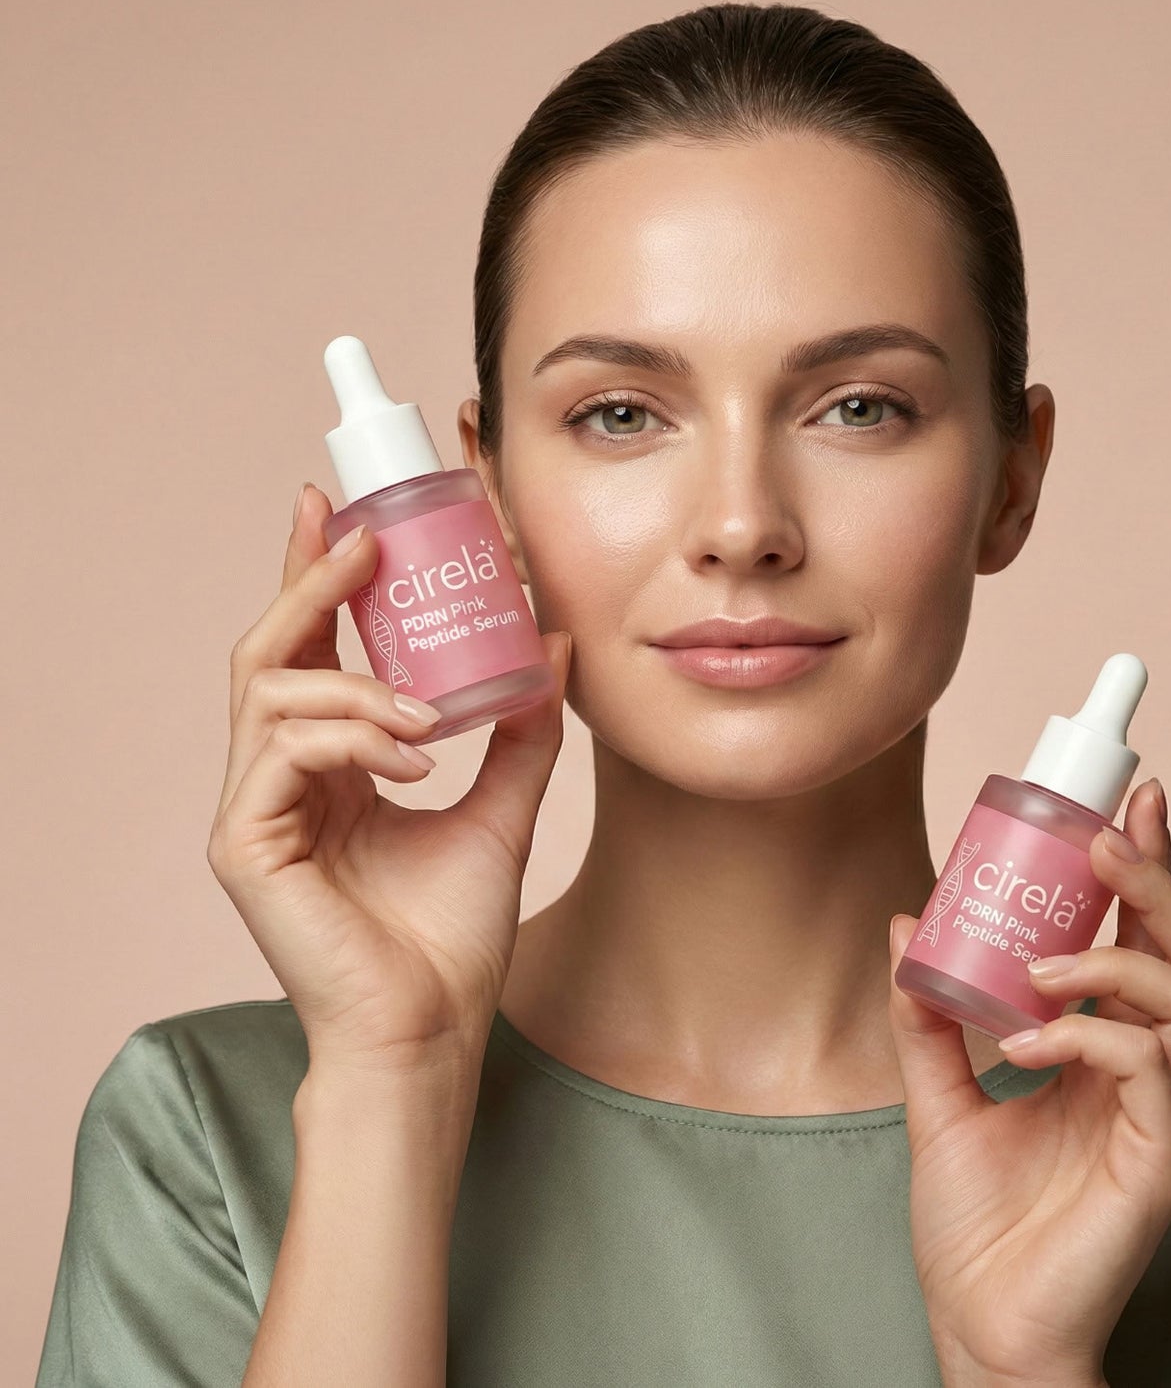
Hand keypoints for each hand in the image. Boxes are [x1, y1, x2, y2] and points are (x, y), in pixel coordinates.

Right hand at [207, 482, 571, 1076]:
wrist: (432, 1030)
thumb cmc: (452, 933)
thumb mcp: (503, 807)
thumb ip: (520, 729)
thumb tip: (555, 641)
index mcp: (330, 765)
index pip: (312, 651)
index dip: (317, 577)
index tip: (342, 512)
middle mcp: (280, 776)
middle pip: (271, 649)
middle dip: (312, 582)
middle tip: (361, 536)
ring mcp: (253, 808)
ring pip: (274, 690)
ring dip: (362, 686)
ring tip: (434, 717)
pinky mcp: (244, 842)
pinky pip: (286, 749)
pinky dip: (356, 738)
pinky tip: (418, 761)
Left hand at [886, 780, 1170, 1386]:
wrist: (981, 1324)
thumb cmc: (976, 1222)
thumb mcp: (937, 1095)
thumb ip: (927, 1015)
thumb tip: (907, 922)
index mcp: (1111, 1052)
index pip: (1149, 940)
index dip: (1150, 868)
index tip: (1133, 798)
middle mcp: (1153, 1074)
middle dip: (1157, 881)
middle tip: (1105, 838)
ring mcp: (1168, 1117)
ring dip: (1116, 956)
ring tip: (1042, 962)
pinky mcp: (1164, 1162)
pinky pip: (1150, 1070)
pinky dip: (1088, 1036)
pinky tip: (1026, 1041)